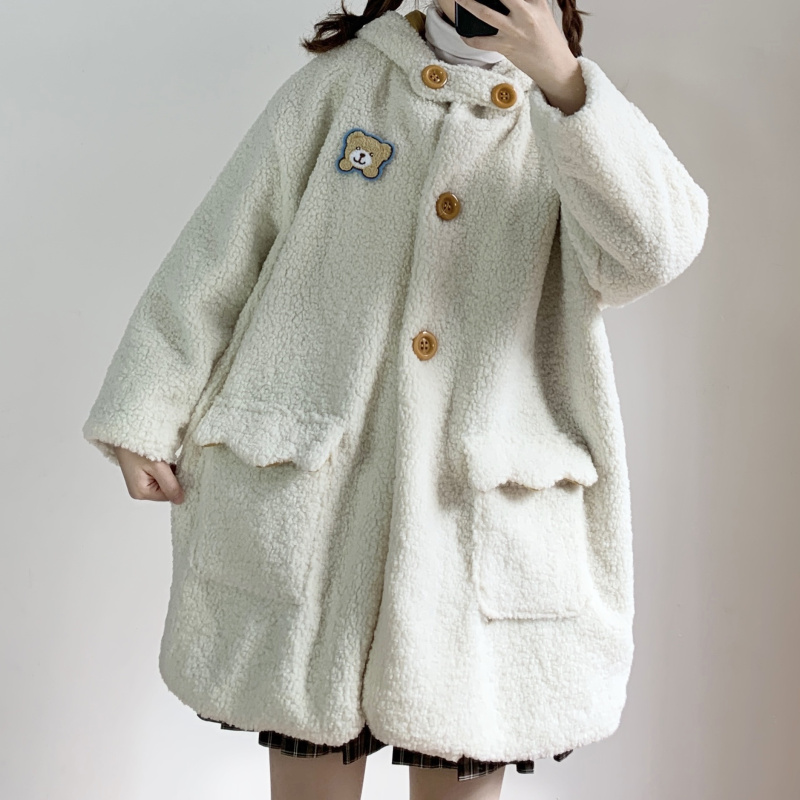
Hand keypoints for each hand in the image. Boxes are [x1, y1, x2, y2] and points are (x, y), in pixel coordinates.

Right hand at [114, 446, 184, 503]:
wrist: (125, 433)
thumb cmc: (137, 448)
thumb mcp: (158, 467)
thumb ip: (170, 485)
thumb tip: (179, 500)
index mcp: (141, 493)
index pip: (168, 496)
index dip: (177, 484)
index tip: (179, 470)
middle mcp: (139, 491)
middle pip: (166, 490)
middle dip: (172, 478)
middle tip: (171, 463)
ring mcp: (140, 482)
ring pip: (164, 482)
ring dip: (169, 472)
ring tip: (165, 460)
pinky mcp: (142, 474)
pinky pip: (159, 476)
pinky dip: (165, 468)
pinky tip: (163, 459)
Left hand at [454, 0, 586, 114]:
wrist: (556, 67)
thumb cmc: (548, 40)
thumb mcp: (542, 13)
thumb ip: (528, 2)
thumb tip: (506, 2)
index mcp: (536, 2)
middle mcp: (525, 13)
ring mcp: (515, 31)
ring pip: (485, 14)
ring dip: (468, 4)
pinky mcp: (507, 47)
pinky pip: (481, 42)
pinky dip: (469, 38)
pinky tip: (463, 33)